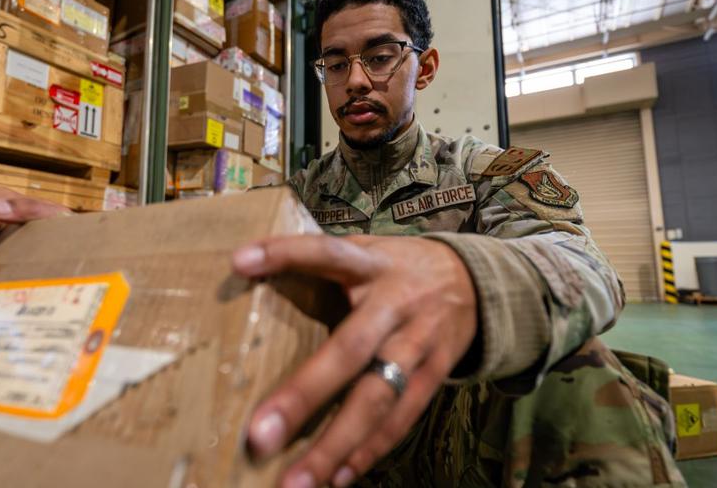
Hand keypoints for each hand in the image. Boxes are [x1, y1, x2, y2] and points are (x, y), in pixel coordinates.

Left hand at [232, 234, 477, 487]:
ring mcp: (419, 341)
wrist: (477, 281)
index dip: (285, 254)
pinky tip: (337, 476)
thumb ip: (321, 264)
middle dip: (305, 394)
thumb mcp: (366, 251)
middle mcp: (396, 303)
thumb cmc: (397, 269)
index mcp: (371, 263)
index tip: (240, 263)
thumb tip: (245, 266)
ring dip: (336, 443)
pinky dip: (370, 450)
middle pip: (350, 349)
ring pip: (378, 397)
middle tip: (260, 434)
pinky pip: (403, 417)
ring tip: (297, 480)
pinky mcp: (436, 373)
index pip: (326, 252)